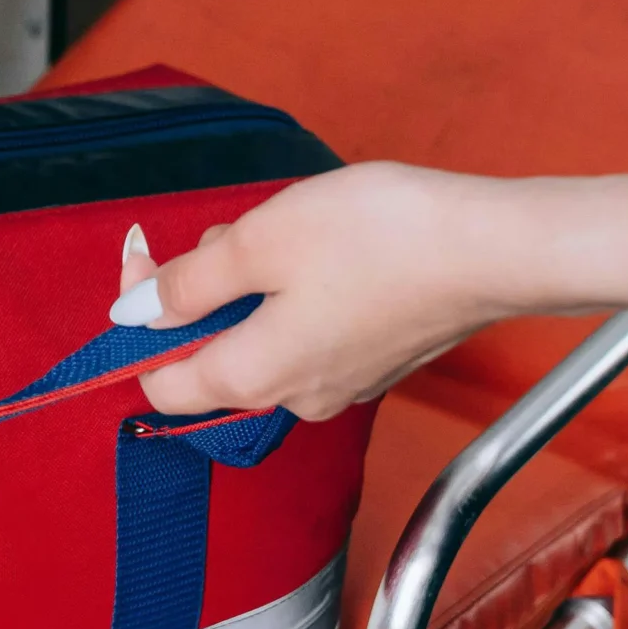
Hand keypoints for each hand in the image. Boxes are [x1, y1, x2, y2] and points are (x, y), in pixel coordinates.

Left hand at [111, 165, 530, 420]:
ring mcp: (340, 384)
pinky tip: (328, 249)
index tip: (149, 258)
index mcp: (253, 378)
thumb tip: (135, 314)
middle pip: (212, 354)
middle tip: (236, 230)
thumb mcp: (258, 242)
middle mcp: (293, 399)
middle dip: (204, 289)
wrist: (492, 248)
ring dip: (254, 284)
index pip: (160, 383)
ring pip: (262, 336)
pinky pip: (308, 333)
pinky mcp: (375, 361)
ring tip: (289, 230)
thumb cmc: (378, 238)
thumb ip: (187, 284)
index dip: (140, 320)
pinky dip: (298, 293)